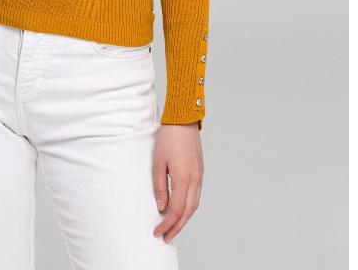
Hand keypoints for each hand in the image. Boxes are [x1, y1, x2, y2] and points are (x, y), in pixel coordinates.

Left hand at [152, 122, 203, 242]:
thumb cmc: (168, 137)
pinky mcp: (199, 172)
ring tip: (172, 227)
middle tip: (166, 237)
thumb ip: (160, 186)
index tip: (157, 231)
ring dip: (184, 219)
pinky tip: (180, 210)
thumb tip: (161, 207)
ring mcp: (199, 176)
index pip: (176, 209)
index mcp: (184, 178)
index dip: (167, 224)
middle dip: (176, 227)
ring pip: (194, 205)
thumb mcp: (158, 162)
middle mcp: (195, 179)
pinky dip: (188, 207)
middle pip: (187, 212)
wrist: (183, 120)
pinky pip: (196, 196)